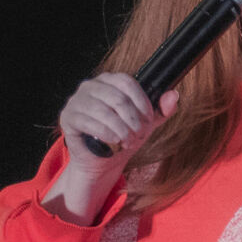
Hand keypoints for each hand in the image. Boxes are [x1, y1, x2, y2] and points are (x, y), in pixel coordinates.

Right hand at [59, 72, 177, 173]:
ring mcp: (77, 100)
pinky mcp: (68, 117)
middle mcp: (91, 86)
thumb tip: (174, 95)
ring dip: (121, 130)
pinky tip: (114, 141)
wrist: (103, 160)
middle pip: (117, 98)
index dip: (141, 102)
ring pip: (104, 111)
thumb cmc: (124, 136)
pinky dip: (106, 133)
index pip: (127, 82)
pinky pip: (89, 122)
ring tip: (128, 141)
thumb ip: (161, 109)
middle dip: (133, 120)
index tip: (148, 120)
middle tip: (139, 134)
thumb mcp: (147, 123)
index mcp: (109, 81)